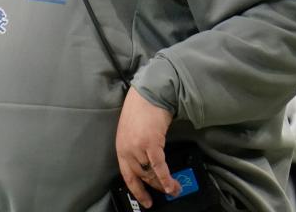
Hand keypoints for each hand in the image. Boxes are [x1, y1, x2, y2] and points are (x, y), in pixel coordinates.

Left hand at [115, 87, 179, 208]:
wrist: (149, 93)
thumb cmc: (141, 108)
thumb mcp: (132, 130)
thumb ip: (136, 147)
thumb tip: (149, 164)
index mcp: (121, 146)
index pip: (127, 175)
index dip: (137, 190)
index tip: (146, 201)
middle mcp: (127, 149)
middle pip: (141, 176)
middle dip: (154, 188)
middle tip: (166, 194)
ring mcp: (138, 147)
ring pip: (151, 173)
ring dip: (163, 185)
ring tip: (174, 190)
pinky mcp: (150, 143)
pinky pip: (159, 167)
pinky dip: (165, 178)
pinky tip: (171, 185)